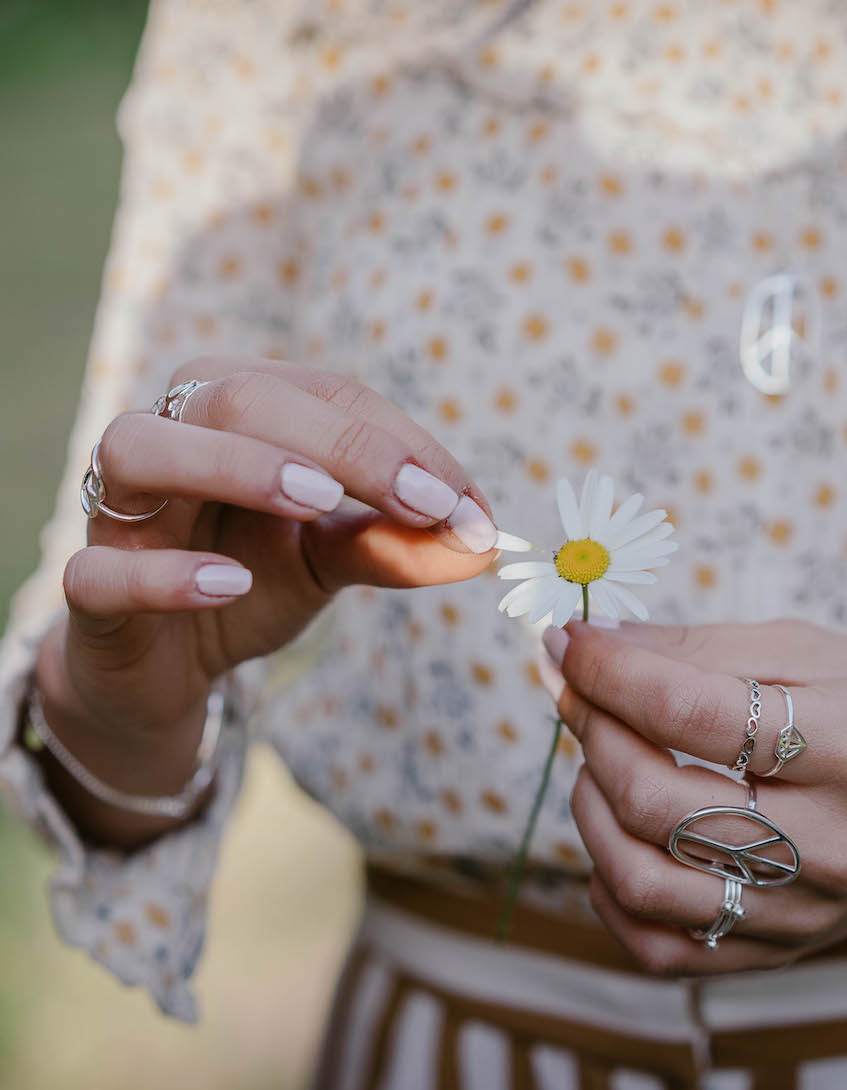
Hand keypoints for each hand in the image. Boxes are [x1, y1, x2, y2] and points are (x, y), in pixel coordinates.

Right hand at [37, 357, 497, 826]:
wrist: (171, 662)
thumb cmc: (250, 581)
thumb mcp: (334, 559)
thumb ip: (398, 543)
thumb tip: (484, 543)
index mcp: (241, 411)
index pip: (327, 396)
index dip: (402, 445)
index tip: (469, 506)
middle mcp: (173, 435)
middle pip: (241, 398)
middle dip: (344, 444)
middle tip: (424, 501)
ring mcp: (117, 508)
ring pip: (143, 447)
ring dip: (237, 467)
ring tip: (317, 504)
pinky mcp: (90, 584)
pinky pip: (99, 568)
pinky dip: (164, 574)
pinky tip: (230, 584)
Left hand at [545, 618, 846, 973]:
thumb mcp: (807, 650)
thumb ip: (696, 647)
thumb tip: (591, 644)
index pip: (691, 712)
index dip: (608, 671)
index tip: (566, 641)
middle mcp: (831, 844)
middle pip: (656, 801)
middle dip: (591, 731)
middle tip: (578, 691)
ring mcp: (802, 912)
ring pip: (642, 880)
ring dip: (589, 805)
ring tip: (599, 757)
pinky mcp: (776, 952)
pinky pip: (658, 946)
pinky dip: (610, 889)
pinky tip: (619, 832)